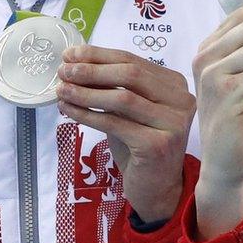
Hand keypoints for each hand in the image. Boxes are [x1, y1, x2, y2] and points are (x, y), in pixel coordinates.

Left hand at [55, 45, 194, 223]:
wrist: (156, 188)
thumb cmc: (139, 146)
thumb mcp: (127, 111)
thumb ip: (111, 88)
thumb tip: (74, 62)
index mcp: (175, 84)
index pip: (133, 60)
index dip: (99, 55)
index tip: (70, 54)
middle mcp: (181, 100)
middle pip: (130, 74)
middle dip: (92, 70)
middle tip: (63, 71)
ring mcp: (173, 122)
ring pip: (122, 98)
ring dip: (86, 92)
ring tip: (61, 90)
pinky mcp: (158, 144)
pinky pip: (115, 123)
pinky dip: (87, 115)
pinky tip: (69, 111)